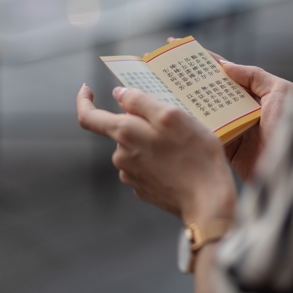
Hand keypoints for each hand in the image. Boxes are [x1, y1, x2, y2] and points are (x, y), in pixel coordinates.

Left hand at [77, 84, 236, 225]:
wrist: (208, 203)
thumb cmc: (196, 155)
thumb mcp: (173, 116)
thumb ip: (141, 102)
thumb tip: (119, 93)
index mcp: (125, 133)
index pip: (88, 117)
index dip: (83, 101)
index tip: (87, 89)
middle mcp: (121, 156)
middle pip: (123, 129)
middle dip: (141, 122)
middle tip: (173, 123)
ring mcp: (132, 176)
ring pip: (136, 147)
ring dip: (153, 141)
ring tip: (182, 145)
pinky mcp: (144, 189)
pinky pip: (146, 165)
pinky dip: (158, 159)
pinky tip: (180, 163)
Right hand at [165, 38, 292, 182]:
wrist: (292, 171)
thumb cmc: (290, 128)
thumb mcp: (282, 92)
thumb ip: (255, 76)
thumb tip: (226, 66)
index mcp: (254, 93)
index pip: (223, 71)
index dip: (202, 59)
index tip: (176, 47)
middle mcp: (240, 109)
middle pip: (208, 88)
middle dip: (187, 78)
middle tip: (159, 68)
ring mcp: (232, 128)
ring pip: (203, 109)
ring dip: (184, 100)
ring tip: (159, 88)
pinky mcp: (225, 148)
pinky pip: (204, 132)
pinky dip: (190, 124)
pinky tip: (172, 114)